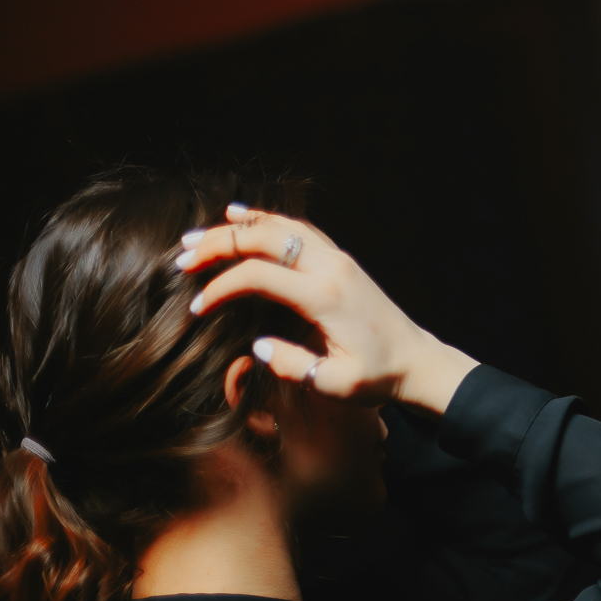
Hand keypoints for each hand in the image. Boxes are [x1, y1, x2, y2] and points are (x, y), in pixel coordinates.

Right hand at [176, 203, 477, 413]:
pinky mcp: (341, 260)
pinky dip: (266, 220)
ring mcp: (338, 259)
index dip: (222, 287)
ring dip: (236, 227)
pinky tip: (240, 216)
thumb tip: (258, 347)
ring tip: (197, 237)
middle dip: (218, 244)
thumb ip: (294, 366)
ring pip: (281, 226)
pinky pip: (298, 229)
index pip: (259, 275)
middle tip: (183, 258)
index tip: (198, 307)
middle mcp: (332, 268)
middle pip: (265, 238)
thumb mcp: (337, 384)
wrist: (417, 361)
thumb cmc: (378, 377)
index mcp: (327, 297)